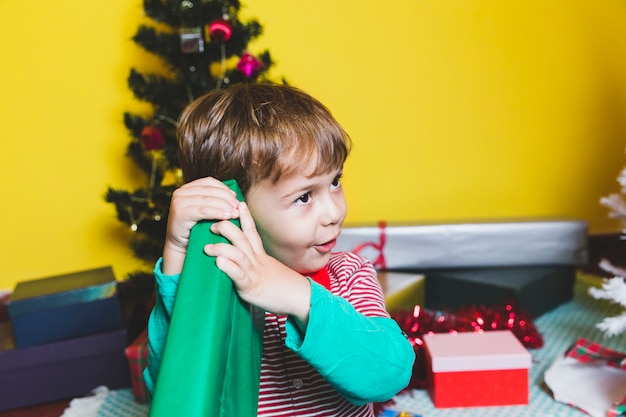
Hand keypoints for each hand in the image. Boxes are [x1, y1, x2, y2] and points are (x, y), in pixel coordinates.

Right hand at [162, 177, 239, 274]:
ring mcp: (179, 201)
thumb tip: (235, 197)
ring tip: (235, 213)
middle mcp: (180, 192)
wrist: (182, 245)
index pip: (209, 182)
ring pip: (207, 200)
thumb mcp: (205, 210)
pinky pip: (203, 210)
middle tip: (238, 206)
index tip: (235, 197)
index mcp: (187, 188)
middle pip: (209, 190)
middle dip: (226, 198)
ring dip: (224, 205)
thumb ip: (215, 200)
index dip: (224, 188)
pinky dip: (216, 212)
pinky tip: (226, 216)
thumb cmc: (196, 228)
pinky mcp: (180, 212)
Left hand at [204, 202, 311, 325]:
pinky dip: (229, 268)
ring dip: (222, 248)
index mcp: (261, 256)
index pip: (252, 232)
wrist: (300, 298)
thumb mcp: (270, 271)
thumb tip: (246, 263)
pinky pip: (239, 275)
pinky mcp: (251, 287)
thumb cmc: (285, 287)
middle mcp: (257, 260)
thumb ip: (258, 265)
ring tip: (208, 247)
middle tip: (213, 224)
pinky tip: (219, 262)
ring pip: (238, 254)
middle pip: (242, 238)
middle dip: (226, 228)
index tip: (238, 203)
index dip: (245, 217)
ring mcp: (254, 272)